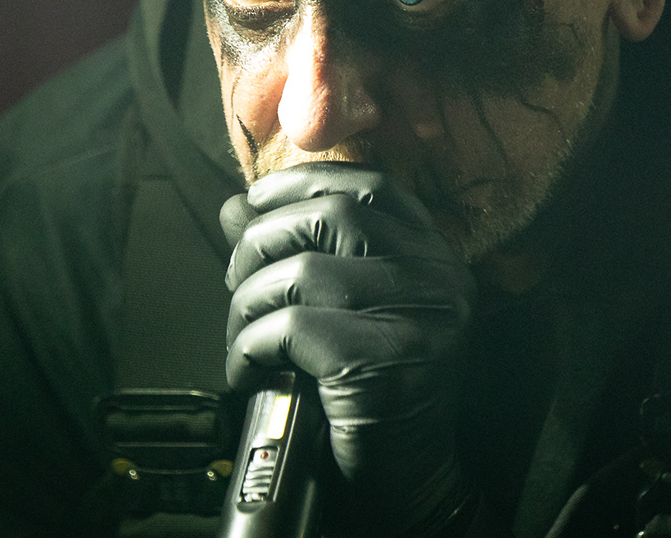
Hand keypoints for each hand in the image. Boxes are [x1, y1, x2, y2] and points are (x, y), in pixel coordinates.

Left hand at [222, 162, 475, 534]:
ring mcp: (418, 320)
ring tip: (242, 339)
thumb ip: (298, 253)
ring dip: (247, 303)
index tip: (256, 202)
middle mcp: (439, 280)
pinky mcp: (383, 363)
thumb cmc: (368, 397)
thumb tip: (231, 208)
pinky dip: (250, 347)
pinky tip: (249, 374)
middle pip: (330, 216)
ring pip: (300, 272)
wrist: (408, 487)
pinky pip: (290, 329)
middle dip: (261, 241)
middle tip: (236, 282)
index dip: (302, 183)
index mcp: (437, 259)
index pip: (371, 187)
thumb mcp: (340, 312)